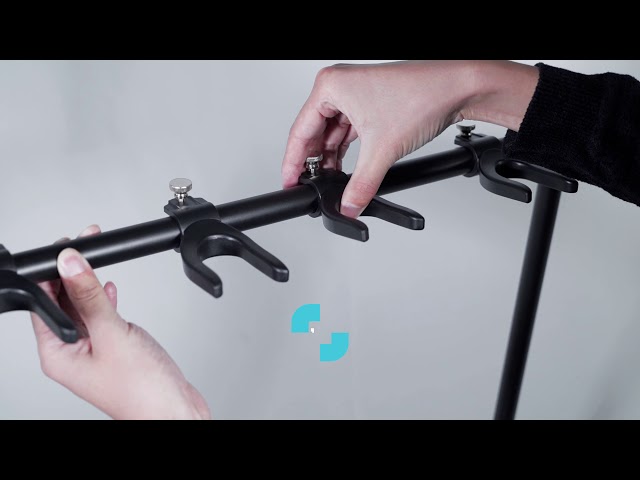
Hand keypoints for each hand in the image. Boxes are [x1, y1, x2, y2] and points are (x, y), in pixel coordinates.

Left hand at [31, 225, 210, 419]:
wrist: (175, 411)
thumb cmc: (142, 390)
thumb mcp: (112, 335)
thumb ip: (91, 296)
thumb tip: (70, 263)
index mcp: (58, 354)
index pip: (44, 303)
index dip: (52, 271)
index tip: (66, 246)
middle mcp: (72, 352)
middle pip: (63, 301)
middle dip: (72, 271)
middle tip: (86, 243)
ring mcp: (94, 349)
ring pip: (84, 306)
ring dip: (90, 283)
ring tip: (98, 256)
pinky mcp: (115, 347)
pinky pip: (103, 316)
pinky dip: (107, 299)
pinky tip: (112, 288)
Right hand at [282, 60, 538, 217]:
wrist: (458, 88)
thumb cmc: (422, 96)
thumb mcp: (382, 149)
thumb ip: (360, 185)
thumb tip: (348, 205)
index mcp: (331, 86)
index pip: (300, 131)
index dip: (293, 162)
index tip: (290, 181)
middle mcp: (339, 86)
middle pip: (314, 132)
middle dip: (314, 162)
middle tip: (310, 186)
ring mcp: (355, 93)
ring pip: (332, 133)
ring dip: (331, 158)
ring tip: (331, 182)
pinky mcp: (369, 102)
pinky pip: (348, 131)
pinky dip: (346, 151)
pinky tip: (347, 169)